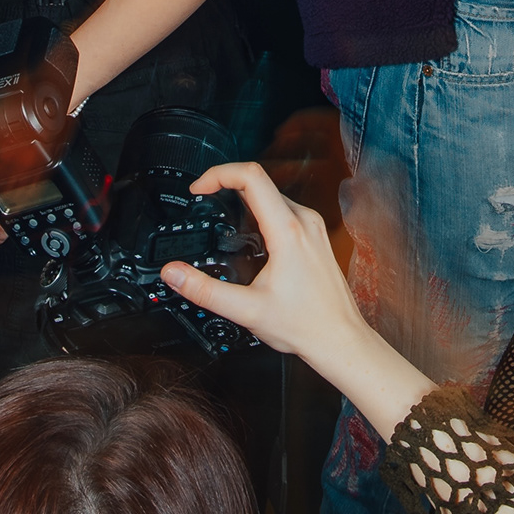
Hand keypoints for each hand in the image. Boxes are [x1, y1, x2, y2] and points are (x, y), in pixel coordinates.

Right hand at [162, 165, 429, 435]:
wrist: (339, 339)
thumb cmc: (304, 325)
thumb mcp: (245, 310)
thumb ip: (204, 290)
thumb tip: (174, 273)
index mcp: (287, 231)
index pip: (251, 177)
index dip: (218, 174)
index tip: (199, 189)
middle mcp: (304, 221)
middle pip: (260, 182)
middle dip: (226, 185)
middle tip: (204, 200)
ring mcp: (313, 228)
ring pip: (272, 195)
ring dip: (244, 200)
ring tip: (223, 218)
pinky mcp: (316, 237)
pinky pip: (285, 210)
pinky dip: (261, 213)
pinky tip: (251, 238)